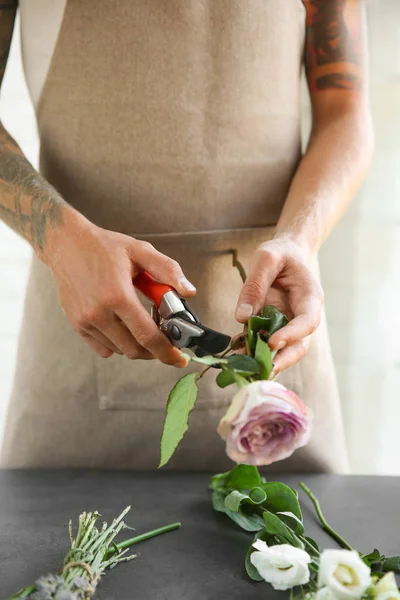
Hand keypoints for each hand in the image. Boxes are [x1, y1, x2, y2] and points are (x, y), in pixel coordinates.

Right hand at [44, 210, 195, 365]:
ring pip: (120, 350)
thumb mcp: (140, 250)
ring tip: (143, 325)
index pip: (148, 336)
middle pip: (135, 350)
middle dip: (155, 351)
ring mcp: (85, 321)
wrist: (66, 244)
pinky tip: (124, 327)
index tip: (180, 359)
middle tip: (166, 340)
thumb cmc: (104, 246)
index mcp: (118, 295)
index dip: (167, 352)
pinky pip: (104, 349)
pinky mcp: (77, 325)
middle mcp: (99, 313)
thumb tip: (189, 292)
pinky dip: (119, 345)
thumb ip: (167, 270)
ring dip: (137, 346)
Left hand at [235, 238, 323, 374]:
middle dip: (281, 359)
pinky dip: (253, 349)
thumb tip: (243, 317)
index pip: (307, 322)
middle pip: (299, 345)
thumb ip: (254, 286)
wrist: (286, 255)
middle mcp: (303, 315)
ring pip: (283, 350)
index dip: (292, 335)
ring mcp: (290, 324)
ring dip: (264, 358)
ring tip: (242, 362)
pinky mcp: (275, 327)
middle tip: (259, 368)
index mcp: (309, 297)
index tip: (272, 342)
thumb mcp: (266, 258)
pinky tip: (237, 348)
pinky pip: (266, 342)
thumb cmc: (281, 254)